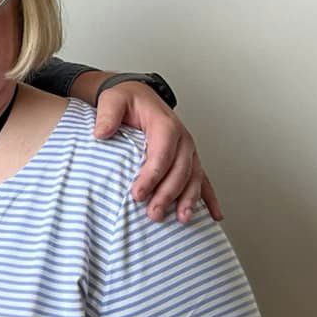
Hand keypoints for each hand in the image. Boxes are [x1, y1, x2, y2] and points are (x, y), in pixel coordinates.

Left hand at [92, 82, 222, 222]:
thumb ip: (108, 115)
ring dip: (189, 200)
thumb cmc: (126, 100)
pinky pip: (203, 180)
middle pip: (180, 170)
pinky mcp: (189, 159)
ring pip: (194, 177)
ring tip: (182, 220)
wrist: (138, 96)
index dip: (152, 176)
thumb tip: (101, 133)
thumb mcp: (112, 101)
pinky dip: (209, 198)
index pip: (162, 154)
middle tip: (154, 214)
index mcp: (165, 125)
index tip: (137, 195)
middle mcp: (182, 139)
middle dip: (168, 194)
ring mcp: (188, 151)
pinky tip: (215, 215)